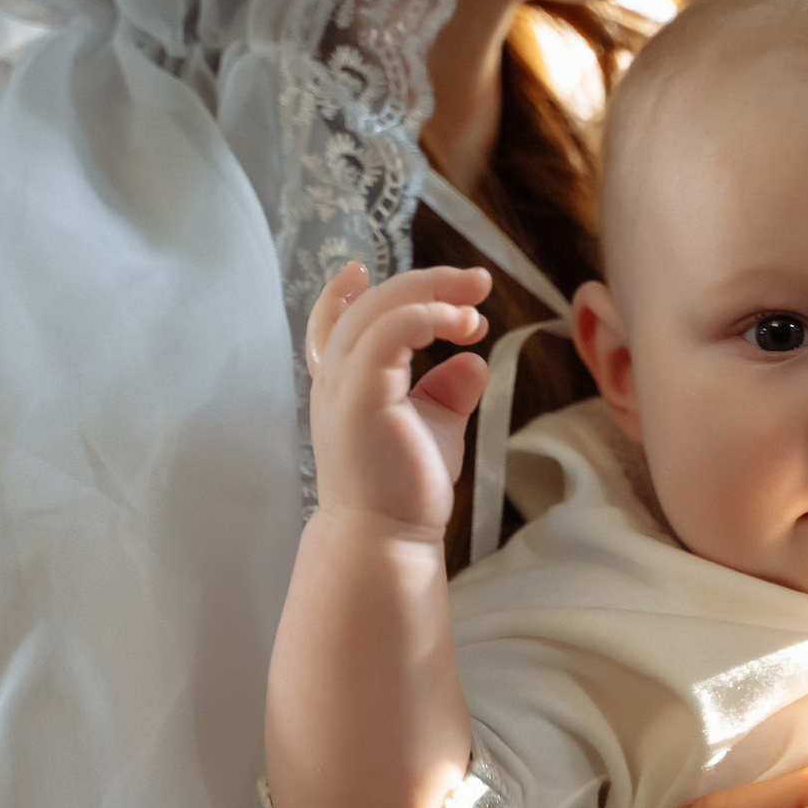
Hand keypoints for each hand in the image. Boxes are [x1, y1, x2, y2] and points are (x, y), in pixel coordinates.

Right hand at [304, 260, 491, 534]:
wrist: (386, 538)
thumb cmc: (405, 489)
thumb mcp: (434, 427)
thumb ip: (448, 391)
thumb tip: (474, 361)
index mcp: (343, 383)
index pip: (330, 322)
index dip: (340, 292)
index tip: (360, 269)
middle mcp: (335, 378)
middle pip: (369, 304)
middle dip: (426, 281)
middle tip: (477, 281)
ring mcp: (343, 384)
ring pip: (379, 309)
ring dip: (433, 294)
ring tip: (477, 307)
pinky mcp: (362, 394)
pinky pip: (390, 332)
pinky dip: (427, 317)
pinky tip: (462, 325)